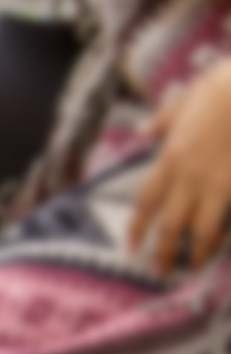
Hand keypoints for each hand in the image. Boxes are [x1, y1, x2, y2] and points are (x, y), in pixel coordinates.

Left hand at [129, 57, 230, 275]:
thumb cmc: (227, 82)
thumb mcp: (188, 96)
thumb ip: (164, 119)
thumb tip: (143, 131)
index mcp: (171, 156)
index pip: (146, 201)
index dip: (137, 227)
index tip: (132, 246)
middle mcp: (191, 175)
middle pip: (170, 223)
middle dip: (163, 251)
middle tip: (160, 271)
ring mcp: (220, 181)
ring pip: (203, 228)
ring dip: (197, 252)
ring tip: (194, 267)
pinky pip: (230, 217)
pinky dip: (226, 234)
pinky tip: (223, 244)